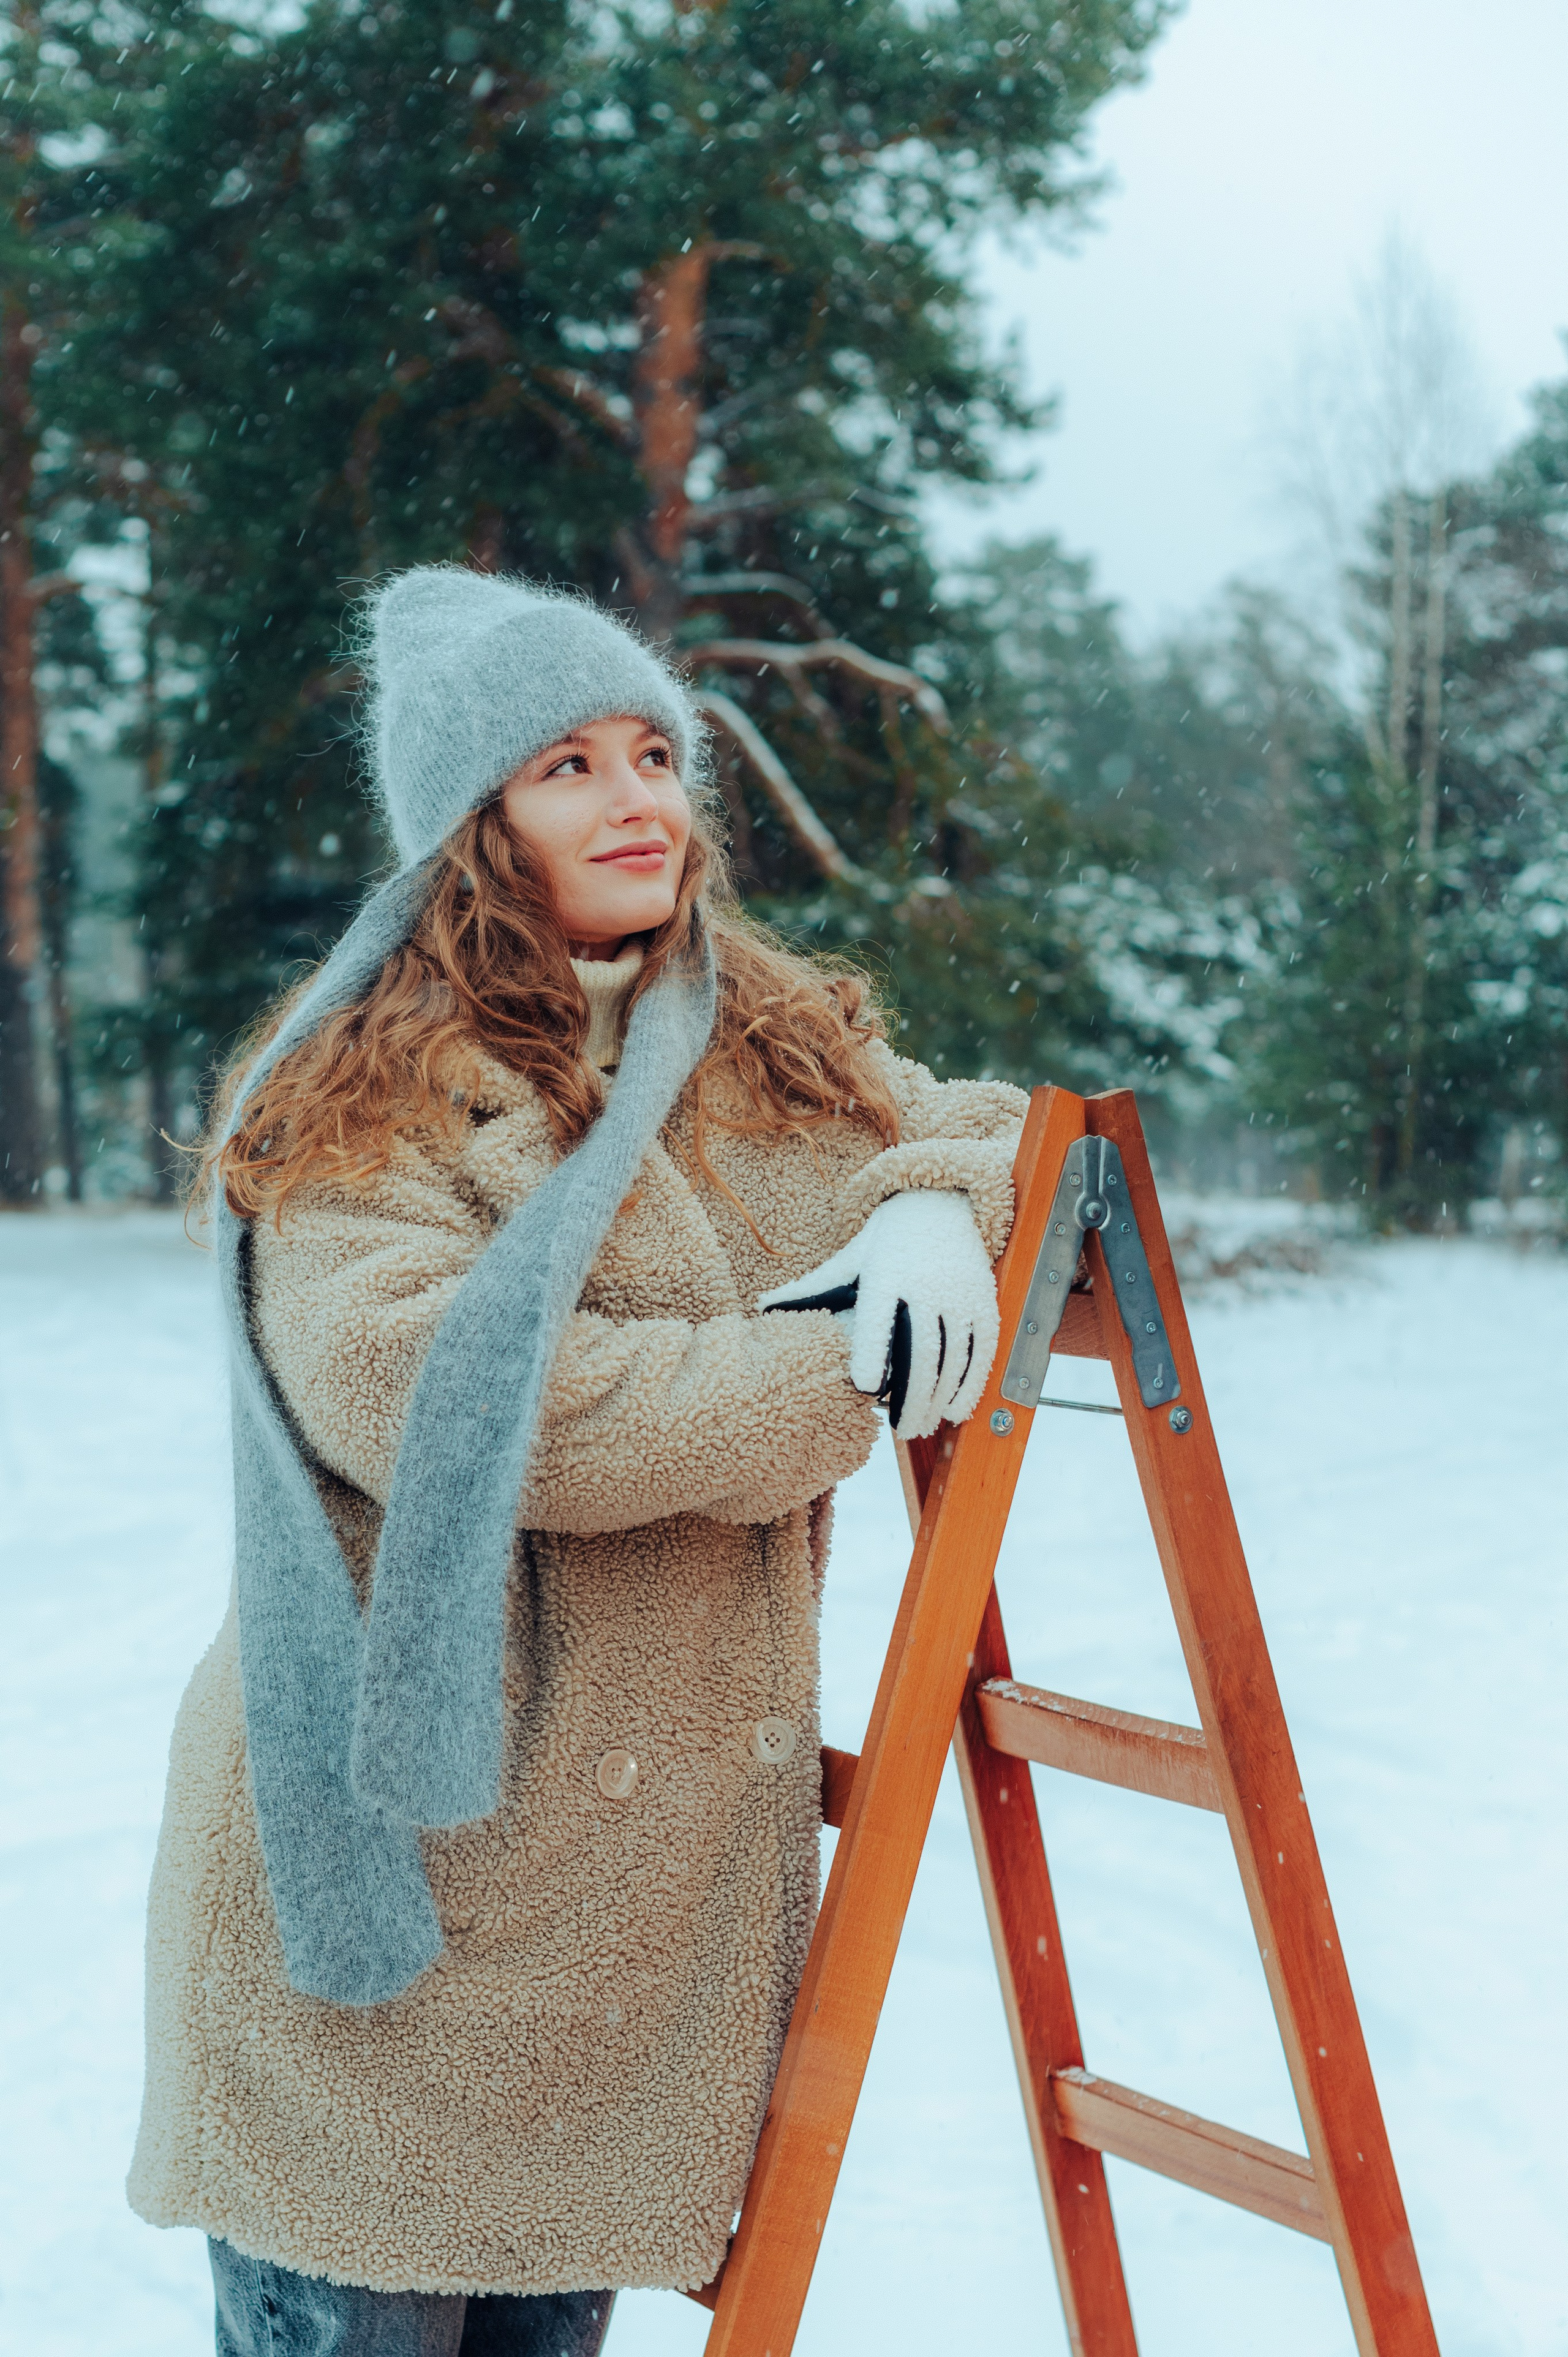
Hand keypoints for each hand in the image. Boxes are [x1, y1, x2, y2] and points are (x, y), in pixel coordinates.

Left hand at [758, 1190, 998, 1439]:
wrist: (942, 1203)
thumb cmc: (887, 1240)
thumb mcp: (851, 1257)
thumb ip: (814, 1288)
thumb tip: (761, 1307)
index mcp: (886, 1273)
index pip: (878, 1317)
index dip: (872, 1351)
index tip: (864, 1386)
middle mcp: (926, 1284)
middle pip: (920, 1350)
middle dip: (911, 1395)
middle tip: (900, 1428)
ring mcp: (959, 1294)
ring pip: (951, 1357)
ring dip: (938, 1398)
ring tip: (921, 1424)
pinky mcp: (984, 1302)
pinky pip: (980, 1351)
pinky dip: (969, 1384)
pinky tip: (955, 1410)